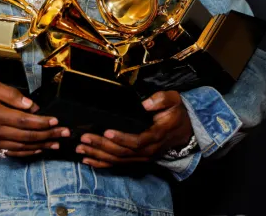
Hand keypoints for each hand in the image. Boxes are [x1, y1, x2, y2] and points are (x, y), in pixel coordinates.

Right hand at [0, 78, 69, 156]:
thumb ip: (12, 95)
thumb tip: (32, 106)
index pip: (25, 122)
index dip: (43, 123)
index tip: (57, 121)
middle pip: (27, 137)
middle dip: (48, 135)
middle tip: (65, 133)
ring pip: (21, 147)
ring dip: (41, 146)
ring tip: (56, 144)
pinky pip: (11, 152)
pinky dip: (26, 152)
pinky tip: (37, 150)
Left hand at [76, 91, 193, 168]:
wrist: (185, 131)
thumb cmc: (176, 113)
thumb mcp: (174, 100)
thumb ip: (161, 99)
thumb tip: (146, 103)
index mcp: (156, 136)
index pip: (137, 141)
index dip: (121, 138)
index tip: (106, 132)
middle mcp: (148, 151)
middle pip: (122, 153)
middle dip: (101, 146)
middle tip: (85, 138)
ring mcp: (142, 157)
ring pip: (117, 160)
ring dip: (98, 156)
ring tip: (80, 149)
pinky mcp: (137, 159)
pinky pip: (118, 164)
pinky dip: (102, 164)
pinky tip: (88, 161)